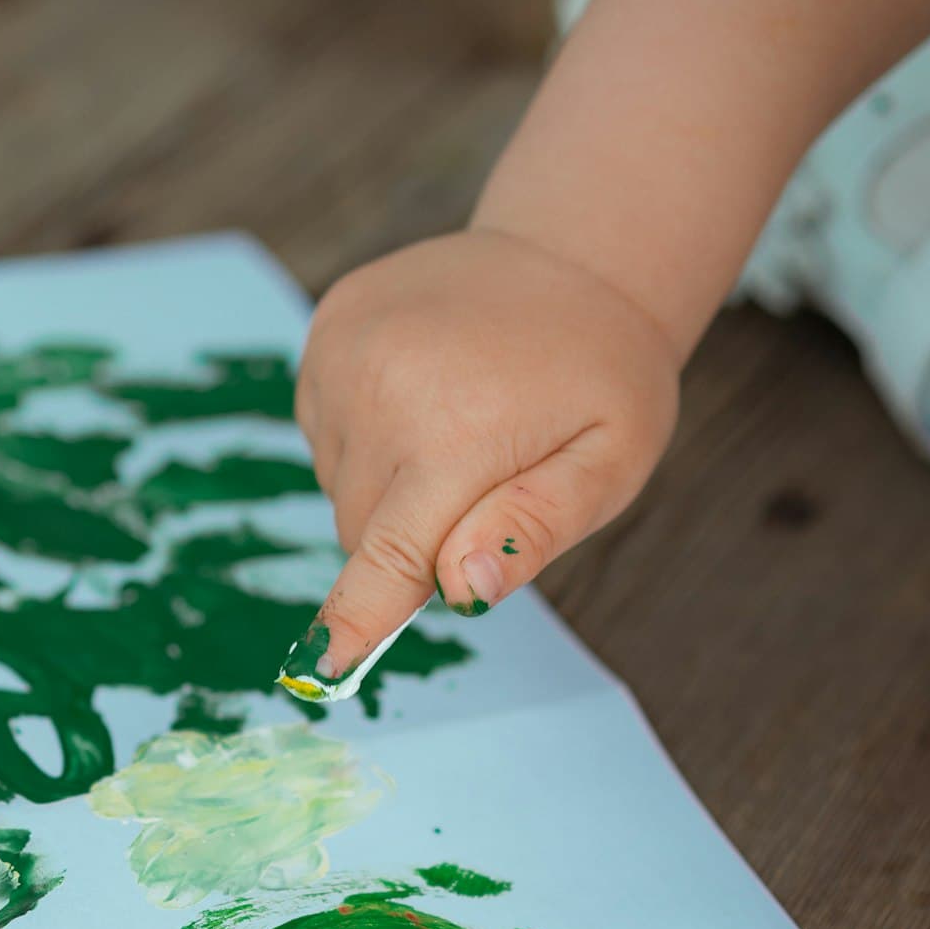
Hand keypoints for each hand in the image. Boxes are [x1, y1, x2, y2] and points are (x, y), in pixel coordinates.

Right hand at [293, 230, 679, 676]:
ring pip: (342, 483)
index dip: (357, 619)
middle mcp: (385, 387)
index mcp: (461, 430)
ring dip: (390, 486)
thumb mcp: (613, 461)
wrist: (574, 255)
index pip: (392, 553)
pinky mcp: (326, 328)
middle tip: (485, 486)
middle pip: (363, 531)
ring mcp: (346, 350)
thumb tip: (461, 587)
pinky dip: (366, 435)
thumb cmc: (603, 375)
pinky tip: (423, 397)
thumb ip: (538, 527)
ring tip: (459, 428)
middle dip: (412, 539)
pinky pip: (325, 429)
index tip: (316, 673)